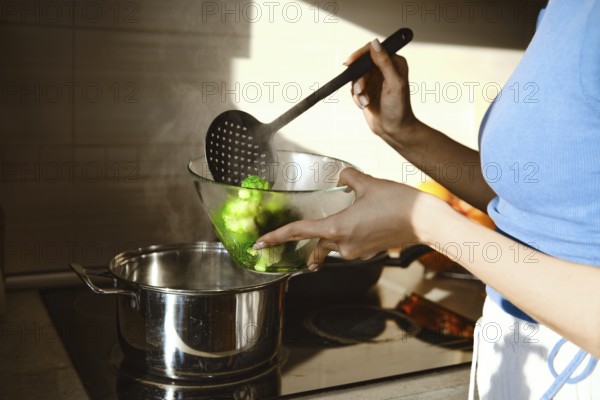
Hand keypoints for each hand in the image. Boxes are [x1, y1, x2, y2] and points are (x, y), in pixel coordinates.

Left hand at [254, 168, 446, 269]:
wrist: (426, 222)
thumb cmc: (398, 202)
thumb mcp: (368, 183)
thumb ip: (348, 178)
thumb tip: (342, 176)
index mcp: (338, 228)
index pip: (299, 232)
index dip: (275, 237)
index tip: (258, 244)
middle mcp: (345, 244)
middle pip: (316, 243)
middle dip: (307, 241)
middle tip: (288, 242)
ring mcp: (358, 251)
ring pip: (333, 245)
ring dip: (330, 236)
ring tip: (340, 220)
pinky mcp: (370, 251)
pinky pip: (349, 245)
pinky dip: (347, 235)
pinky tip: (360, 222)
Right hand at [346, 39, 418, 147]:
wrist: (393, 129)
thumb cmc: (398, 108)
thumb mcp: (393, 83)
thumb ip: (384, 62)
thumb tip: (374, 42)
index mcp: (394, 62)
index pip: (373, 50)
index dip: (360, 54)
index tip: (349, 62)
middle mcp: (384, 69)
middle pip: (361, 64)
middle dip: (359, 79)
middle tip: (360, 90)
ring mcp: (374, 80)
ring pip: (355, 77)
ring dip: (358, 90)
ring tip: (366, 101)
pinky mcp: (366, 90)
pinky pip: (354, 89)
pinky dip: (357, 97)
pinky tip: (365, 105)